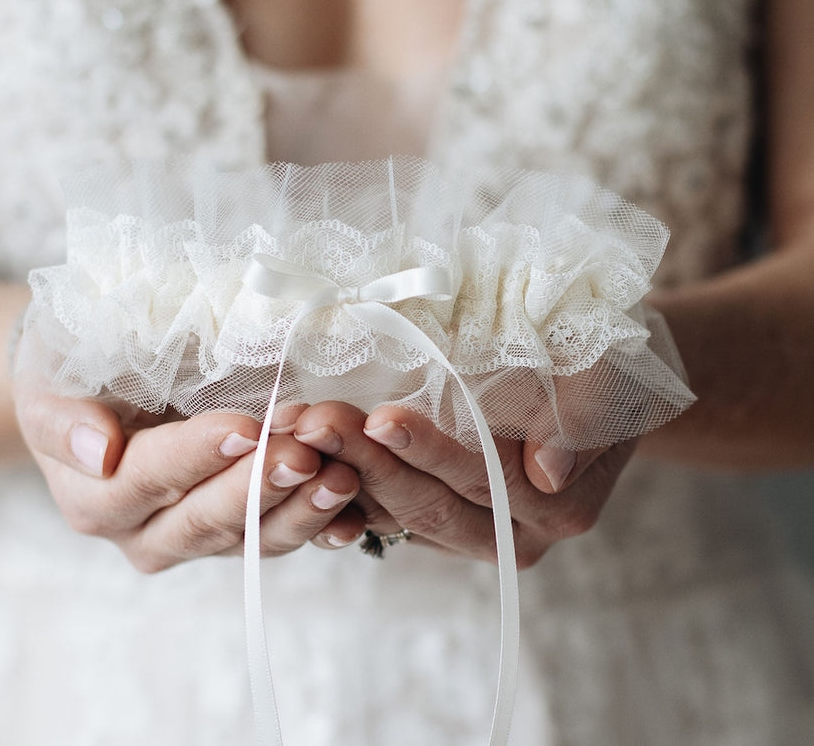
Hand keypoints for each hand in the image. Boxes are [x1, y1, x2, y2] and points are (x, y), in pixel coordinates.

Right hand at [14, 387, 363, 571]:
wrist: (99, 392)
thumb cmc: (72, 376)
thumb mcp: (51, 384)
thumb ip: (65, 419)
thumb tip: (98, 449)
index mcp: (98, 498)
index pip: (150, 478)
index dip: (197, 456)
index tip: (244, 428)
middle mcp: (148, 532)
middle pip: (208, 518)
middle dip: (259, 487)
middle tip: (305, 453)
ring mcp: (199, 538)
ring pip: (254, 539)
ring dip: (301, 509)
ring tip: (342, 478)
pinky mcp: (241, 532)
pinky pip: (283, 537)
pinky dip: (322, 527)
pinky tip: (355, 513)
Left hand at [293, 401, 636, 565]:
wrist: (594, 382)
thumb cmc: (600, 371)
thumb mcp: (608, 382)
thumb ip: (583, 423)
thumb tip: (545, 469)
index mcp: (557, 507)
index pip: (482, 482)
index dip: (429, 451)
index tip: (380, 417)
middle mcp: (513, 535)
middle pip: (430, 504)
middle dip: (368, 463)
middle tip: (317, 421)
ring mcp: (470, 532)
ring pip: (397, 513)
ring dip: (342, 472)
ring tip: (297, 431)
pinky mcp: (438, 520)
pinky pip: (383, 514)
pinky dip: (343, 486)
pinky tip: (303, 456)